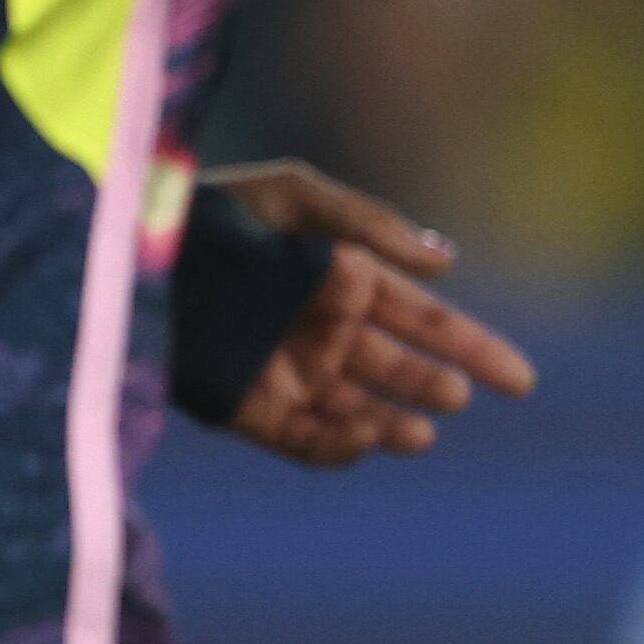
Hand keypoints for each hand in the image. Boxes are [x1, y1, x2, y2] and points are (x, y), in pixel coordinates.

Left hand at [201, 161, 535, 469]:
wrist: (124, 251)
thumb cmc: (211, 209)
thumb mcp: (295, 195)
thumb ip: (370, 225)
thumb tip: (446, 261)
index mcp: (342, 279)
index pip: (424, 319)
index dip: (473, 347)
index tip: (519, 379)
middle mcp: (321, 329)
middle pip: (398, 368)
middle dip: (431, 384)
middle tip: (454, 395)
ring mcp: (286, 372)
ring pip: (357, 409)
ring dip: (391, 424)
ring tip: (418, 433)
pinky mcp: (245, 408)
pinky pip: (303, 439)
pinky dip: (336, 447)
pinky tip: (362, 441)